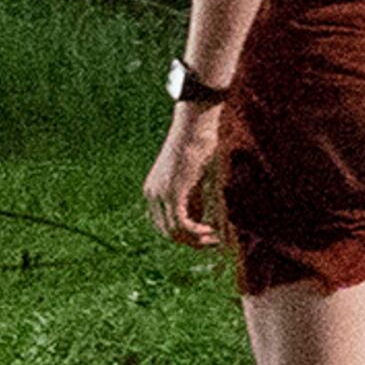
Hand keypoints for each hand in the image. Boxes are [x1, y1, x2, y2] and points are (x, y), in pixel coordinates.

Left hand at [142, 101, 225, 247]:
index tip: (206, 235)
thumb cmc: (198, 144)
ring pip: (173, 232)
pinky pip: (181, 224)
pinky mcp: (172, 193)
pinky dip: (196, 232)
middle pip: (167, 232)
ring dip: (195, 239)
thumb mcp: (193, 179)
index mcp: (153, 190)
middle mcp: (151, 194)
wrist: (194, 124)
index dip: (185, 235)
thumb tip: (199, 221)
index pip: (164, 224)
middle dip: (191, 241)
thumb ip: (192, 200)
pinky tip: (210, 231)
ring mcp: (159, 194)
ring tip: (213, 238)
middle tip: (212, 240)